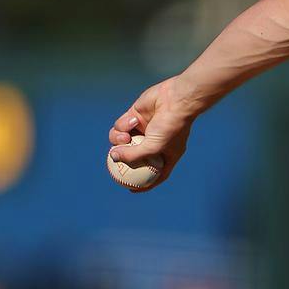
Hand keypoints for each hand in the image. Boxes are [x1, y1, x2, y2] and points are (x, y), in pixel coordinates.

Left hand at [107, 77, 196, 191]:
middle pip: (134, 156)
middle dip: (122, 159)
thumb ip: (133, 156)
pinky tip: (133, 120)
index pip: (154, 174)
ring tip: (124, 138)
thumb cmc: (171, 126)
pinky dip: (124, 124)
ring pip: (122, 140)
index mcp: (166, 154)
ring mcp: (144, 129)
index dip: (143, 183)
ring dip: (119, 140)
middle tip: (113, 162)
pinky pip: (122, 124)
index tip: (130, 188)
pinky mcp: (135, 116)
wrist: (176, 100)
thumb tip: (112, 157)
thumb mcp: (153, 147)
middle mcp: (154, 143)